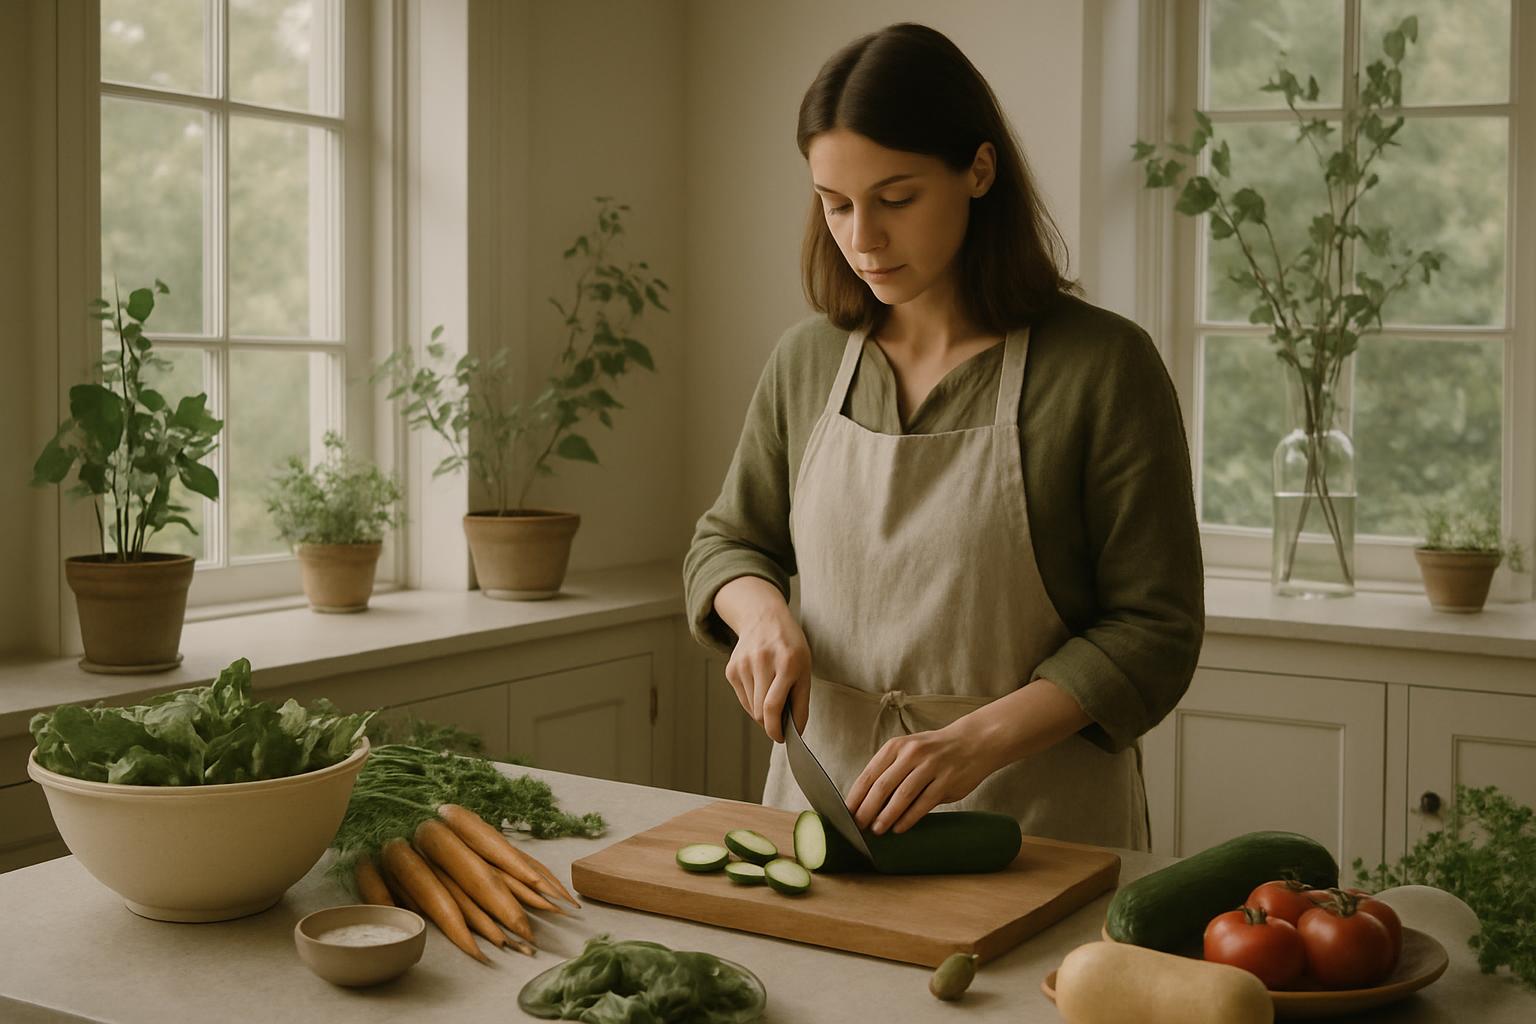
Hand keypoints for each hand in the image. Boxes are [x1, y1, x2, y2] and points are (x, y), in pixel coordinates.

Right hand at [723, 605, 811, 743]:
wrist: (764, 618)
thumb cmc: (790, 647)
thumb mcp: (805, 669)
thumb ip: (801, 702)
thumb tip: (796, 731)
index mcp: (786, 662)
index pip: (773, 706)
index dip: (775, 729)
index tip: (781, 738)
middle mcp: (761, 662)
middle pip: (760, 711)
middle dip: (770, 724)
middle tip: (781, 723)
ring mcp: (743, 664)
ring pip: (751, 707)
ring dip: (762, 712)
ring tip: (772, 695)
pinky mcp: (731, 669)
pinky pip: (743, 698)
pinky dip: (753, 701)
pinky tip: (761, 685)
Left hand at [845, 723, 996, 834]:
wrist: (973, 742)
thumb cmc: (933, 752)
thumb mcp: (908, 751)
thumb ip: (890, 770)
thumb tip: (865, 800)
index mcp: (897, 746)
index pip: (869, 773)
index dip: (856, 795)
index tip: (846, 813)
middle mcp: (912, 754)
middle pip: (882, 786)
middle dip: (866, 809)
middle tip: (858, 826)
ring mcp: (931, 767)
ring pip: (902, 796)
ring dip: (886, 816)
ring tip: (876, 830)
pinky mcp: (947, 781)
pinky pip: (923, 803)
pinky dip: (908, 818)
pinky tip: (899, 828)